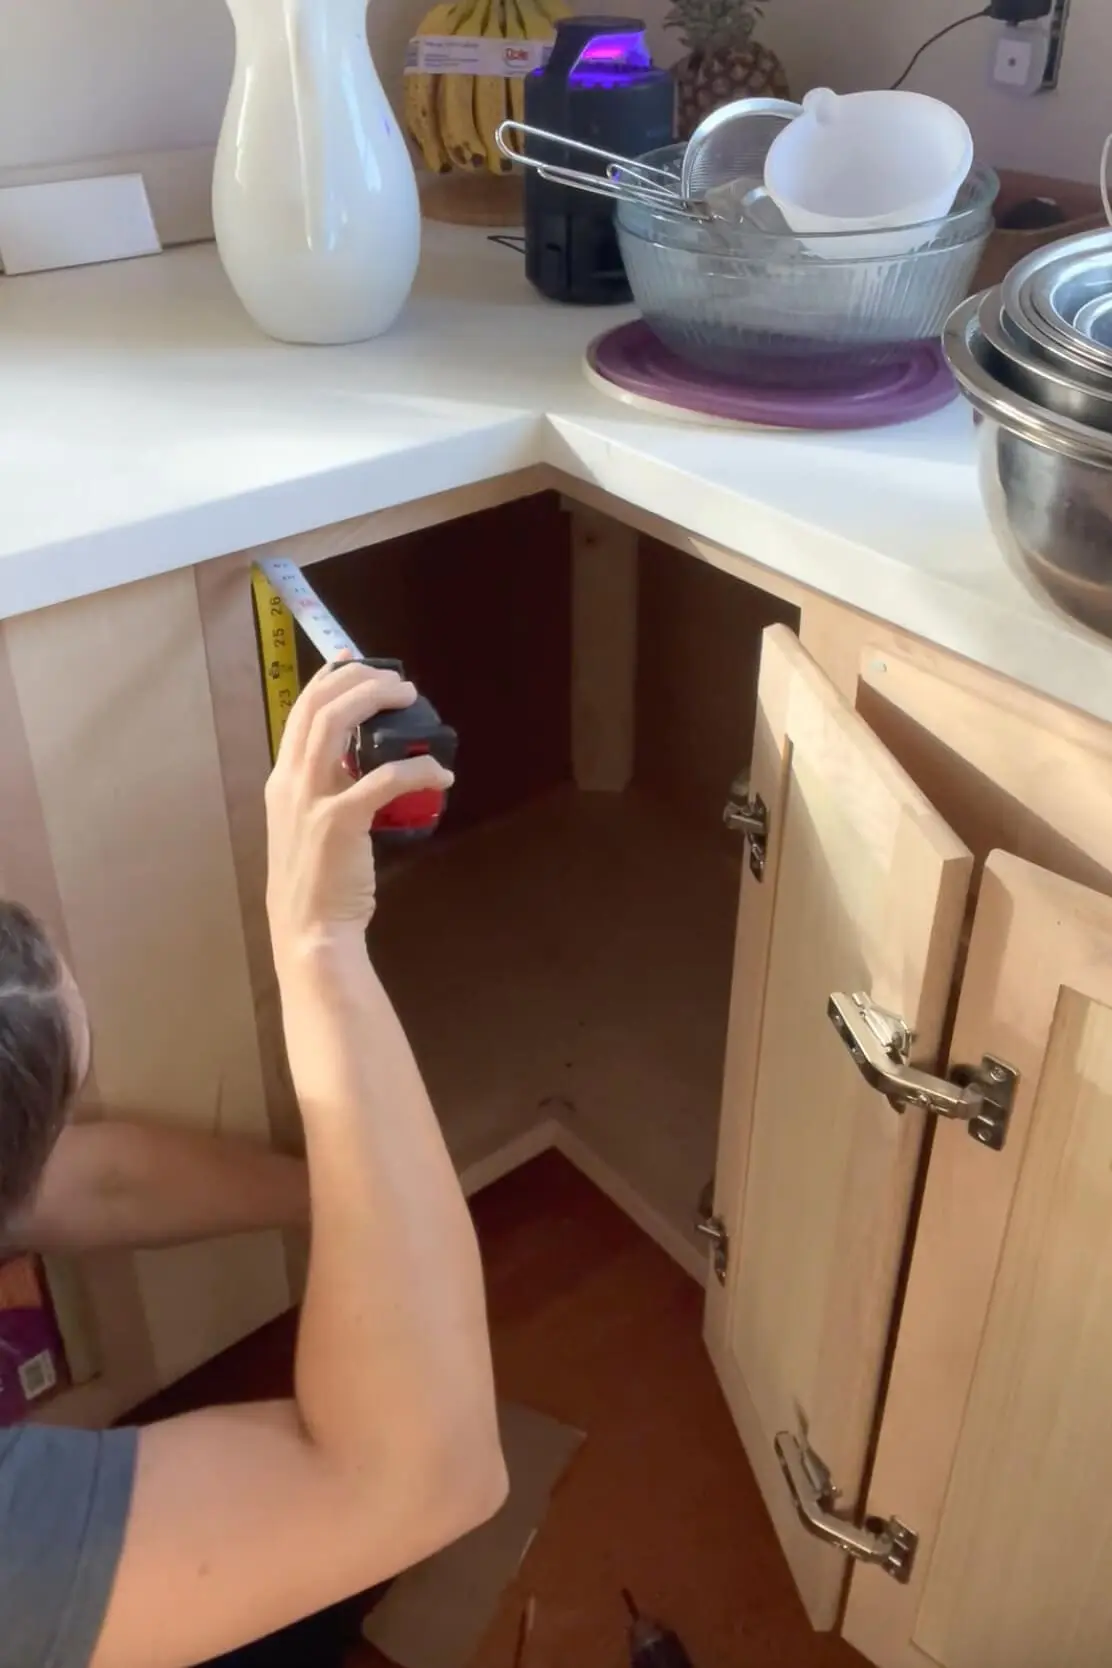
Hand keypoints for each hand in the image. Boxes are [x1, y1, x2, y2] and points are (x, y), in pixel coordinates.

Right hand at [264, 658, 453, 950]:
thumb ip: (330, 789)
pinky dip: (416, 769)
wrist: (310, 930)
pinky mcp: (338, 822)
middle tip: (401, 685)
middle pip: (319, 706)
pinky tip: (439, 774)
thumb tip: (364, 762)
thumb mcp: (311, 823)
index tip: (356, 661)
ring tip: (412, 701)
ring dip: (377, 702)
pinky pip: (382, 780)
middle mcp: (290, 781)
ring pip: (336, 725)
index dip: (330, 678)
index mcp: (283, 779)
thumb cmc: (317, 881)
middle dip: (361, 681)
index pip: (301, 710)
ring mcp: (311, 800)